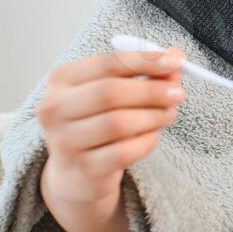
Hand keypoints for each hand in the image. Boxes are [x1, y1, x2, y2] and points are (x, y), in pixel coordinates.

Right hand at [36, 45, 186, 206]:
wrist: (77, 173)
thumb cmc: (97, 122)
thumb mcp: (112, 92)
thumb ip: (142, 73)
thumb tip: (175, 58)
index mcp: (61, 80)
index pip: (108, 63)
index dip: (145, 61)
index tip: (176, 62)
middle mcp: (55, 108)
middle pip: (110, 92)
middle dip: (151, 90)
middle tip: (178, 93)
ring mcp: (65, 141)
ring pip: (118, 123)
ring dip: (153, 116)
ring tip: (169, 114)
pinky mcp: (83, 168)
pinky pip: (125, 152)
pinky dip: (146, 141)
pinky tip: (152, 137)